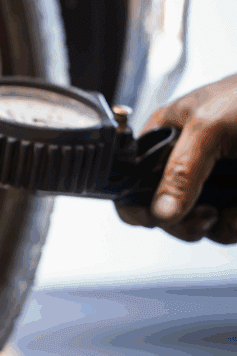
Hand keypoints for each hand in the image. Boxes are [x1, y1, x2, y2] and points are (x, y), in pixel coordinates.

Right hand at [115, 73, 236, 243]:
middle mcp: (184, 163)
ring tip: (229, 212)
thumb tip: (161, 211)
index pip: (130, 179)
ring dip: (213, 227)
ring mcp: (213, 182)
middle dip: (181, 221)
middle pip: (162, 210)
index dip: (135, 203)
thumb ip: (180, 169)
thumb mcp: (209, 127)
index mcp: (164, 138)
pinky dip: (234, 225)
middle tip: (204, 214)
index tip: (153, 217)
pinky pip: (226, 226)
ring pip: (196, 224)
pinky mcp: (236, 197)